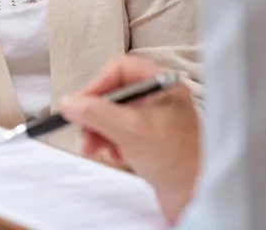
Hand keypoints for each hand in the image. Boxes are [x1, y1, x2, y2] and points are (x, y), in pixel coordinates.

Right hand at [59, 56, 199, 224]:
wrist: (197, 196)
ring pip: (115, 114)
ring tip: (96, 148)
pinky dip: (112, 142)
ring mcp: (157, 120)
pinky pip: (122, 132)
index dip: (97, 86)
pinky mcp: (153, 141)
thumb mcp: (128, 130)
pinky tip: (116, 156)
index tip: (79, 105)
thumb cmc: (177, 161)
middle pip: (114, 93)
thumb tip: (69, 102)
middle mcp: (161, 98)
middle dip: (95, 114)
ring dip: (100, 130)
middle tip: (85, 132)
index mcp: (163, 85)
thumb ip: (95, 112)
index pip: (120, 69)